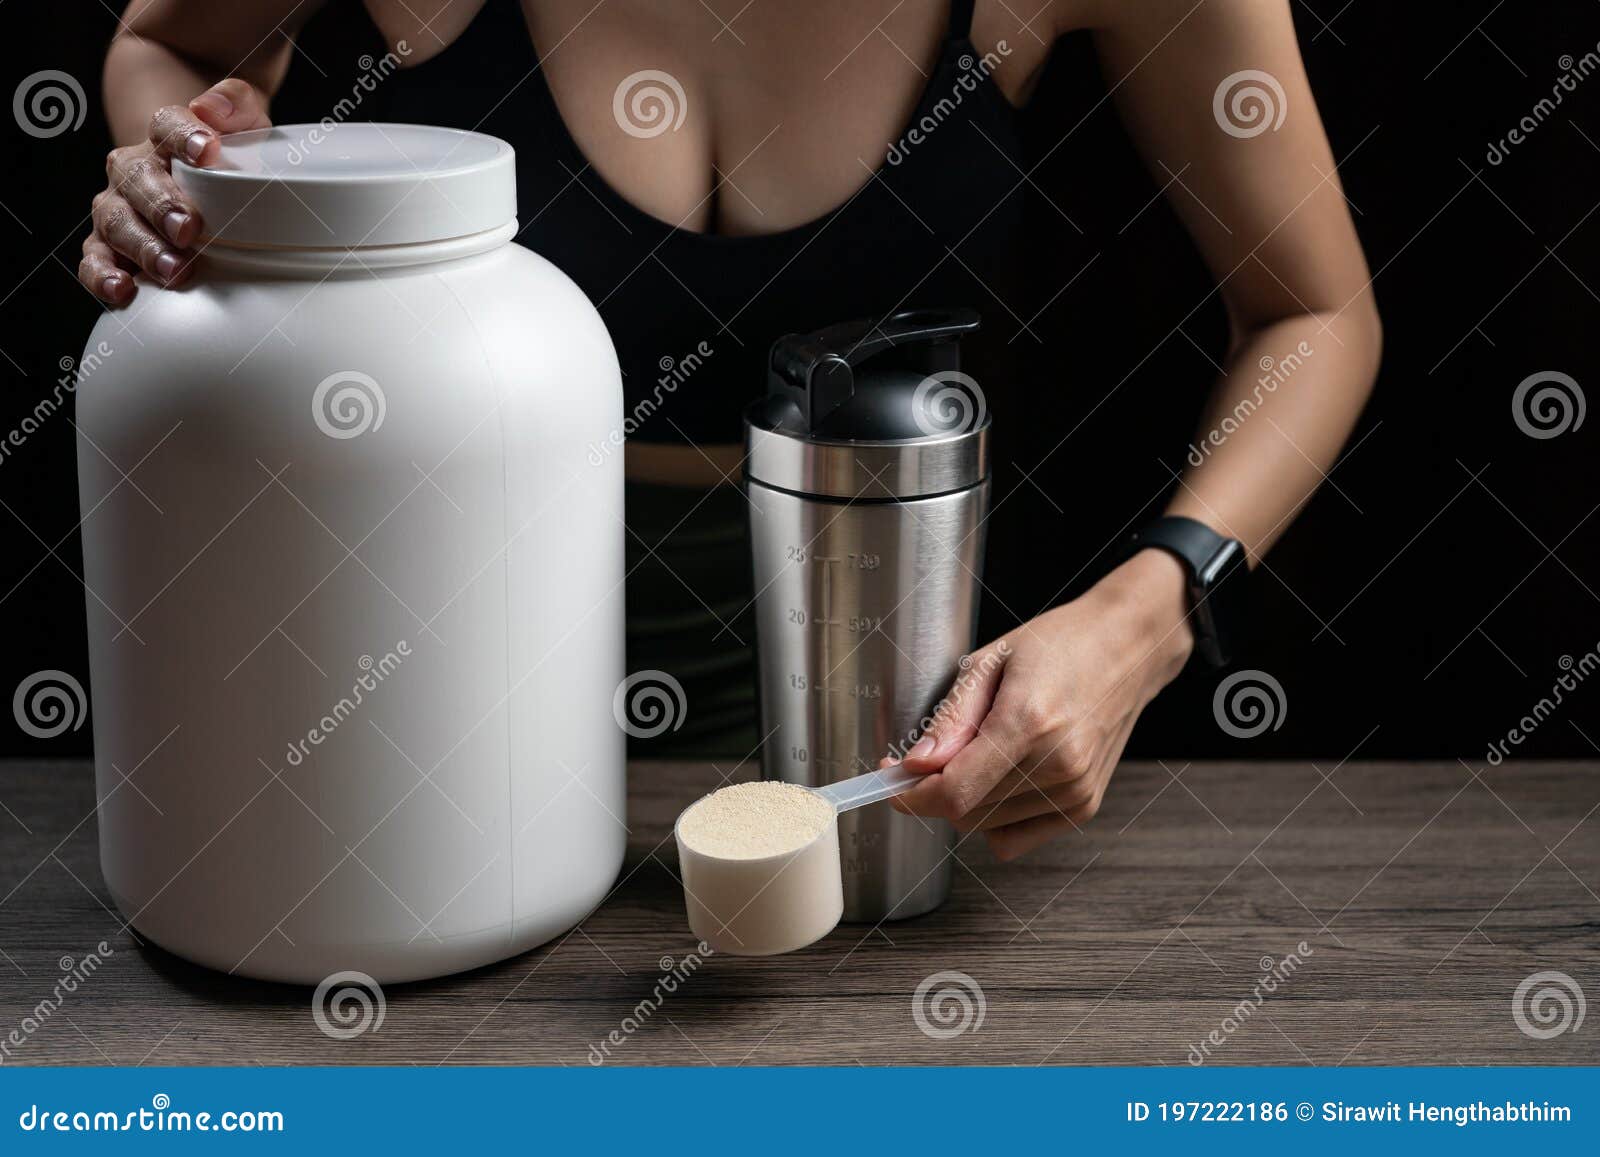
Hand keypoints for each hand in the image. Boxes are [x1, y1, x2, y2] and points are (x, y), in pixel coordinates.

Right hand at [80, 79, 270, 304]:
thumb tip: (211, 108)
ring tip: (175, 269)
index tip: (207, 150)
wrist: (204, 184)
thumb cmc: (230, 160)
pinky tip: (123, 289)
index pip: (166, 124)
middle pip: (135, 178)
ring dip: (143, 246)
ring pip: (115, 221)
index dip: (183, 135)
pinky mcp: (111, 245)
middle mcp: (134, 170)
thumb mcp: (247, 127)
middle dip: (161, 205)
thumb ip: (237, 104)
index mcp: (165, 138)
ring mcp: (118, 207)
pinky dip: (103, 275)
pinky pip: (95, 259)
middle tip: (190, 228)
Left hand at [891, 548, 1195, 859]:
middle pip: (965, 813)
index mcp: (1029, 721)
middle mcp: (1059, 764)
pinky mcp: (1085, 807)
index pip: (955, 792)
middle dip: (933, 791)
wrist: (1127, 648)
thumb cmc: (1060, 644)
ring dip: (966, 802)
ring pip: (986, 828)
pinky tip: (1004, 777)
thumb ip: (950, 719)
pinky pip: (1015, 838)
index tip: (891, 780)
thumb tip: (915, 766)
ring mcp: (1076, 791)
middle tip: (929, 756)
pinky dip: (995, 817)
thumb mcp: (990, 661)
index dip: (911, 796)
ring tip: (982, 752)